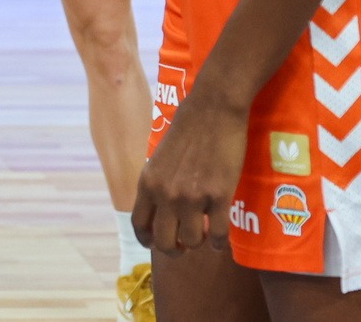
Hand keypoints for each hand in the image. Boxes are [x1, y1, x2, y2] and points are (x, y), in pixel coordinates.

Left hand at [131, 89, 248, 255]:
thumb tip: (160, 211)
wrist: (213, 109)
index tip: (156, 244)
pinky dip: (220, 242)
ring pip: (192, 241)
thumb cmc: (188, 129)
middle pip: (164, 242)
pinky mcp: (218, 195)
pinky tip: (221, 238)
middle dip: (175, 250)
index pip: (139, 225)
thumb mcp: (160, 158)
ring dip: (199, 242)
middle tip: (185, 245)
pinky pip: (218, 234)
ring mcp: (192, 196)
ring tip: (205, 233)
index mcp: (147, 182)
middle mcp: (165, 193)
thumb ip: (158, 184)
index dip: (148, 241)